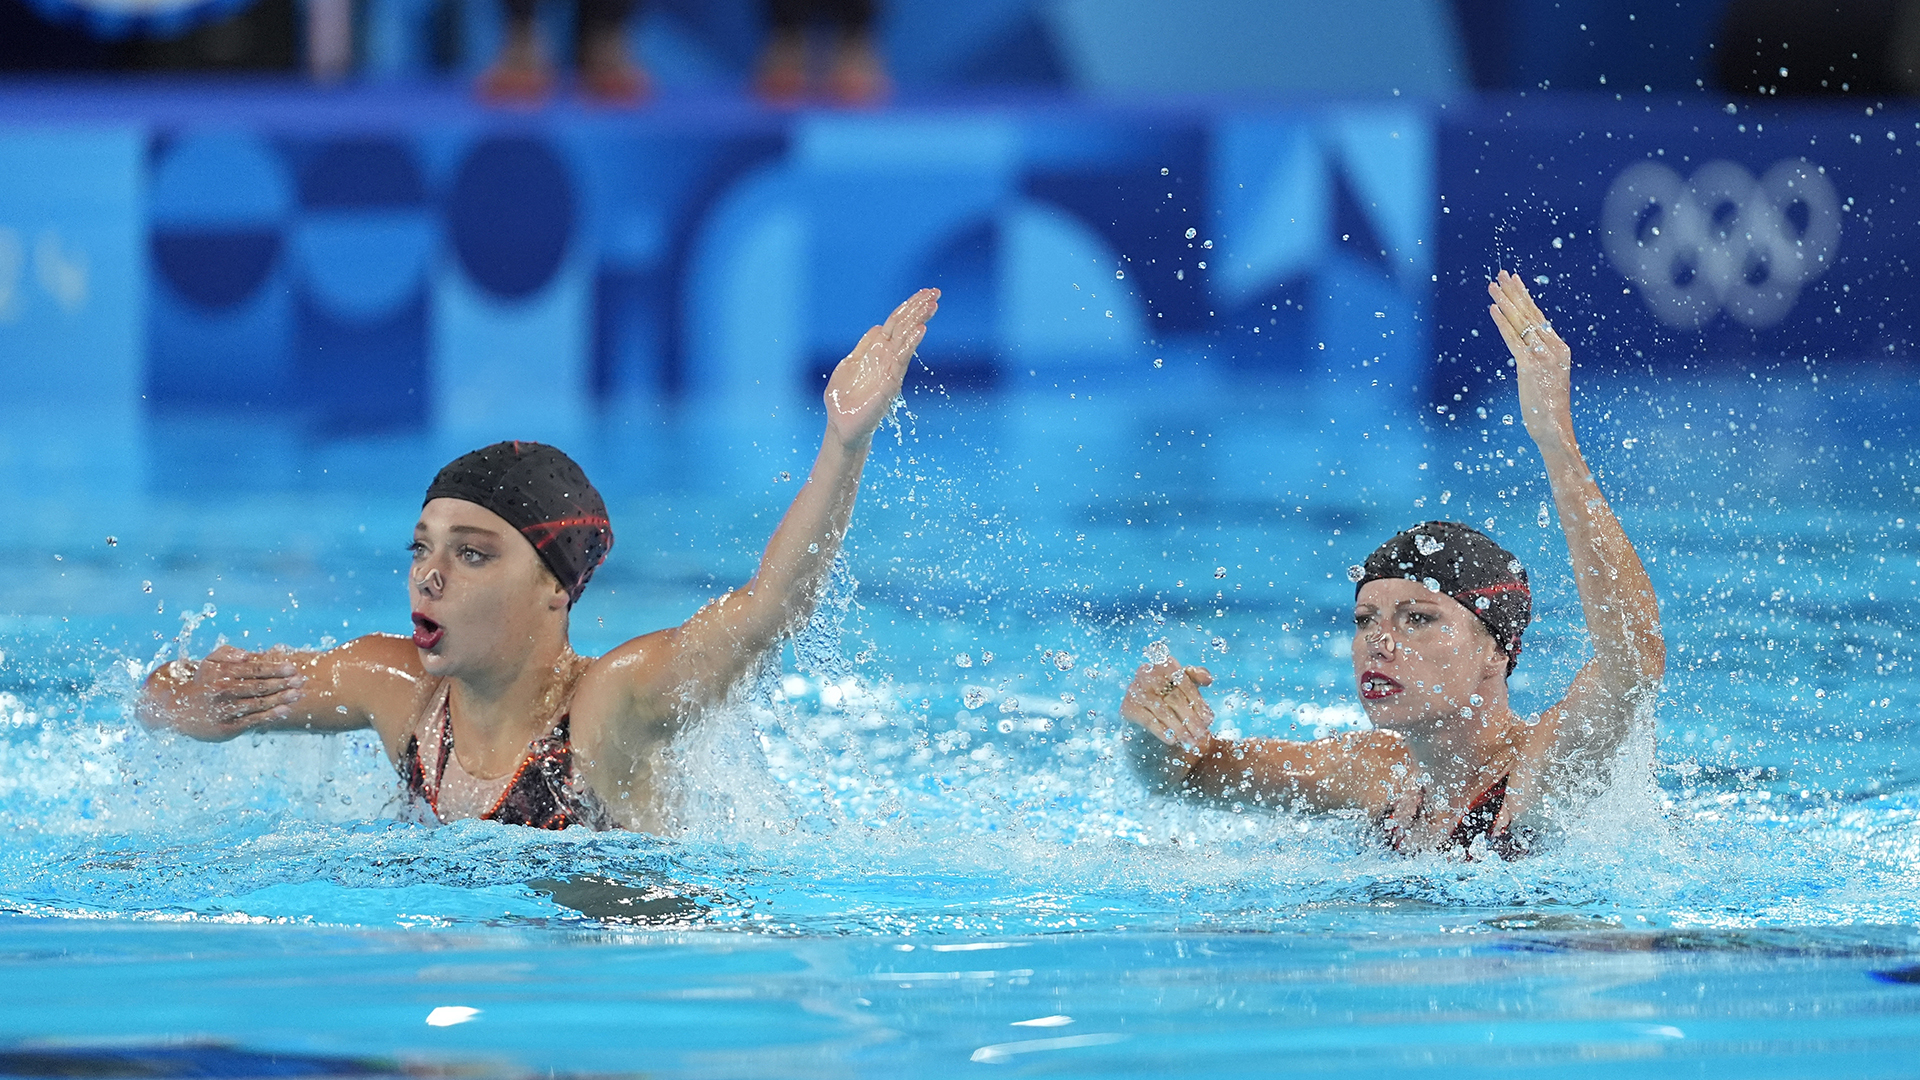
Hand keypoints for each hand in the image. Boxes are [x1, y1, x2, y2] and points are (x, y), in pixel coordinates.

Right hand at [162, 644, 306, 730]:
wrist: (180, 710)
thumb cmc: (204, 682)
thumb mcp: (209, 663)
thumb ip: (227, 653)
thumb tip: (246, 654)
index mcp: (222, 673)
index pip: (254, 670)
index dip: (275, 669)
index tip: (292, 668)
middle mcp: (223, 691)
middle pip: (259, 687)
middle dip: (283, 684)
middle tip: (302, 681)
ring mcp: (225, 711)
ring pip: (258, 704)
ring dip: (280, 699)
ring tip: (298, 694)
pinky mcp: (226, 727)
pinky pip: (252, 720)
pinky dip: (270, 716)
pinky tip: (284, 710)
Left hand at [823, 288, 938, 448]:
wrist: (840, 425)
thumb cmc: (843, 399)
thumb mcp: (848, 365)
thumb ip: (863, 348)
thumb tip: (877, 328)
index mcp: (875, 350)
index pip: (895, 323)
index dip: (909, 307)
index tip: (925, 293)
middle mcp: (886, 357)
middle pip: (904, 326)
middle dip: (919, 309)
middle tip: (936, 293)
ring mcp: (889, 369)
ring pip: (906, 339)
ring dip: (919, 321)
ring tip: (932, 305)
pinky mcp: (889, 383)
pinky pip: (901, 360)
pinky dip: (910, 344)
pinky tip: (920, 330)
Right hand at [1120, 655, 1215, 749]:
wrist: (1143, 719)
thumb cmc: (1169, 700)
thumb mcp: (1185, 688)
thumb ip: (1197, 679)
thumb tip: (1208, 678)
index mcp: (1164, 664)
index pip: (1184, 683)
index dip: (1198, 702)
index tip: (1209, 719)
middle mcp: (1147, 672)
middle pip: (1174, 698)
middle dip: (1191, 718)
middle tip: (1202, 734)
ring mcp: (1135, 689)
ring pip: (1163, 711)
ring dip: (1180, 728)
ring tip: (1191, 741)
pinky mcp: (1127, 707)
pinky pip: (1149, 720)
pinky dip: (1163, 731)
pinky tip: (1173, 740)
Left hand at [1487, 269, 1574, 447]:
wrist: (1555, 429)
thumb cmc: (1549, 407)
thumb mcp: (1547, 377)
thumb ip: (1539, 359)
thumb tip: (1528, 346)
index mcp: (1560, 348)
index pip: (1540, 316)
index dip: (1525, 298)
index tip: (1515, 281)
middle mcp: (1554, 348)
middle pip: (1530, 313)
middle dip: (1514, 292)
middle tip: (1501, 274)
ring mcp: (1542, 356)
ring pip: (1521, 322)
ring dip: (1505, 301)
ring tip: (1493, 285)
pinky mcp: (1529, 366)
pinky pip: (1513, 339)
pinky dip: (1502, 323)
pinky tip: (1492, 309)